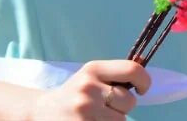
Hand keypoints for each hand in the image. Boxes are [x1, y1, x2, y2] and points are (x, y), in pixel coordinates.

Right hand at [27, 60, 150, 119]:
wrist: (41, 112)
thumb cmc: (73, 94)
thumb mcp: (89, 77)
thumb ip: (113, 77)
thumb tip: (145, 83)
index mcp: (93, 69)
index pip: (132, 70)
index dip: (144, 81)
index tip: (141, 90)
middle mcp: (88, 88)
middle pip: (129, 102)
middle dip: (122, 107)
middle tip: (105, 107)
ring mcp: (84, 111)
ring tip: (95, 117)